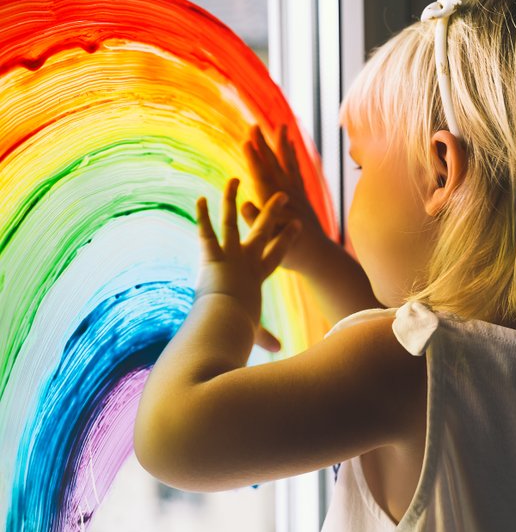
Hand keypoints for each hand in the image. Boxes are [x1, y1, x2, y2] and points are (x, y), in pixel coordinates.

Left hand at [194, 178, 299, 344]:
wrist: (229, 321)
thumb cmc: (241, 326)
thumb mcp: (254, 331)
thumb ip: (265, 337)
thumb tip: (278, 351)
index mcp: (258, 275)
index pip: (278, 253)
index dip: (288, 238)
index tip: (298, 223)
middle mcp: (247, 260)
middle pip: (263, 231)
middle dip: (272, 212)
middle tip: (280, 195)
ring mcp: (231, 255)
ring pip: (232, 222)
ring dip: (231, 200)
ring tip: (233, 180)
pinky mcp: (213, 255)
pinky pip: (206, 232)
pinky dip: (202, 216)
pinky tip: (200, 199)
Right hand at [241, 124, 330, 274]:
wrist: (319, 255)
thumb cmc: (291, 252)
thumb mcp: (269, 241)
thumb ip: (256, 221)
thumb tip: (243, 204)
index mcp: (276, 204)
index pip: (262, 176)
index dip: (254, 159)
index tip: (246, 141)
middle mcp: (288, 194)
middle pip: (273, 164)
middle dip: (263, 145)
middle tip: (253, 125)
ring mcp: (297, 193)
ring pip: (288, 163)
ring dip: (283, 144)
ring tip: (282, 126)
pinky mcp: (303, 195)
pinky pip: (297, 170)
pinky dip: (293, 156)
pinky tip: (291, 146)